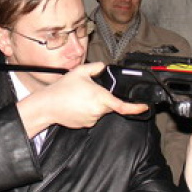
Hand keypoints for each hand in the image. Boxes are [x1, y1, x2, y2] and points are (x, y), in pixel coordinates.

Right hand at [18, 62, 147, 136]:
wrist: (48, 106)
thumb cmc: (62, 89)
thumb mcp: (79, 72)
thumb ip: (95, 67)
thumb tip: (103, 66)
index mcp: (100, 97)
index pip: (122, 106)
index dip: (135, 107)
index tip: (144, 107)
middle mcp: (98, 110)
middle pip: (109, 105)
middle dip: (104, 98)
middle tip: (88, 90)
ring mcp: (92, 119)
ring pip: (100, 110)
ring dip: (94, 104)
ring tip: (79, 97)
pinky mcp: (86, 124)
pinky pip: (92, 116)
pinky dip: (88, 110)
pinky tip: (76, 104)